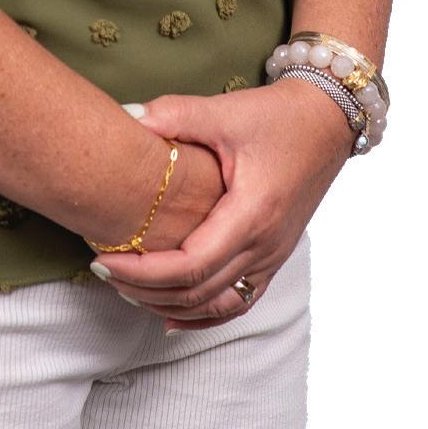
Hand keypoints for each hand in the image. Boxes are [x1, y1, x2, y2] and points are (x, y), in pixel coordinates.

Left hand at [91, 79, 352, 326]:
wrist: (326, 122)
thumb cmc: (277, 116)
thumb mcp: (224, 111)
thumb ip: (174, 115)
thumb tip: (126, 116)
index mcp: (252, 215)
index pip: (191, 266)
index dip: (143, 272)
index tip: (104, 259)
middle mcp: (266, 246)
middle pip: (198, 292)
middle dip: (144, 289)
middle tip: (101, 268)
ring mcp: (273, 257)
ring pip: (216, 304)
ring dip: (169, 304)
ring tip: (126, 288)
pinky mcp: (274, 257)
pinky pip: (237, 301)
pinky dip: (202, 313)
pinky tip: (170, 317)